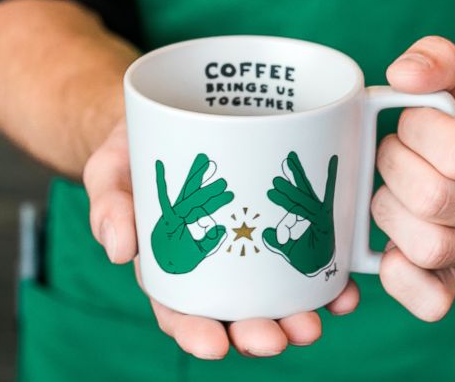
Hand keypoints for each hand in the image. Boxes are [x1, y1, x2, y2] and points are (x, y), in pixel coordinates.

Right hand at [84, 120, 359, 358]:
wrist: (177, 107)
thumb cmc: (136, 149)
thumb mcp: (110, 169)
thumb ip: (110, 204)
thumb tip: (118, 250)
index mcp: (171, 265)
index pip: (182, 311)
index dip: (197, 333)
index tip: (214, 346)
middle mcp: (216, 265)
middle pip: (238, 310)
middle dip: (260, 332)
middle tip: (279, 338)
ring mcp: (254, 245)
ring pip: (279, 292)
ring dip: (300, 314)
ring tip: (316, 320)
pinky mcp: (288, 217)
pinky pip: (310, 253)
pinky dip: (328, 277)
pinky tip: (344, 290)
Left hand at [372, 36, 454, 321]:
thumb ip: (439, 59)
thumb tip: (401, 75)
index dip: (417, 129)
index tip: (414, 117)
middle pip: (433, 199)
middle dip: (394, 164)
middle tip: (397, 147)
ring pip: (425, 246)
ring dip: (389, 208)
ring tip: (398, 184)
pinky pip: (429, 301)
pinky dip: (398, 273)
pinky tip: (394, 237)